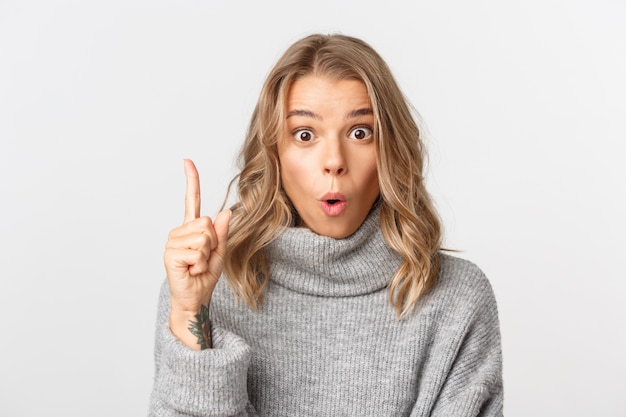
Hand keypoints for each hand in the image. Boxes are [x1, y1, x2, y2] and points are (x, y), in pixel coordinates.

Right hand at [163, 159, 229, 347]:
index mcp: (191, 228)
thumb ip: (222, 232)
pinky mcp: (171, 254)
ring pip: (204, 236)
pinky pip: (198, 250)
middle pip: (206, 222)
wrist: (195, 297)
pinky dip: (201, 263)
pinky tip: (192, 270)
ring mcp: (173, 242)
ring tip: (198, 265)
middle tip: (204, 259)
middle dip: (213, 242)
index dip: (191, 180)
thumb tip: (226, 211)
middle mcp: (179, 231)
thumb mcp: (220, 251)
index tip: (187, 160)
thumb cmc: (205, 276)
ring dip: (207, 255)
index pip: (191, 200)